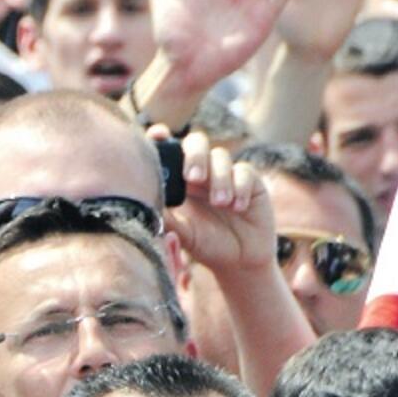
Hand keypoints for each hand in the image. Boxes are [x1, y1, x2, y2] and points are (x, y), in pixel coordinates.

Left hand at [164, 132, 275, 272]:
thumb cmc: (206, 244)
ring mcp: (226, 174)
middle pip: (196, 142)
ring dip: (219, 179)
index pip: (169, 149)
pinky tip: (238, 207)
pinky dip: (240, 187)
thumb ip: (167, 220)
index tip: (157, 135)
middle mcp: (202, 171)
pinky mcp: (250, 182)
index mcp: (179, 179)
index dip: (161, 138)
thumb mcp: (183, 234)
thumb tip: (147, 205)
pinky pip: (245, 172)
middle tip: (193, 178)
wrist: (239, 261)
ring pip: (221, 156)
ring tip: (220, 203)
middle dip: (194, 155)